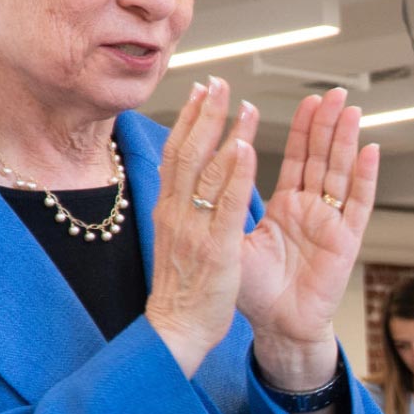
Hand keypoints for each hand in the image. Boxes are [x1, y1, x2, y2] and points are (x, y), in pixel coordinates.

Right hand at [146, 77, 256, 377]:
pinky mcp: (215, 249)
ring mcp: (194, 229)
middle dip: (205, 114)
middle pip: (187, 151)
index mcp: (168, 210)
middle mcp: (176, 213)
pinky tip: (245, 148)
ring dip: (224, 133)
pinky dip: (235, 174)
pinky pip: (226, 205)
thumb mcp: (175, 241)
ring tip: (242, 104)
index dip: (188, 120)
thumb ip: (181, 210)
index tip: (202, 92)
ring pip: (206, 171)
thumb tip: (185, 185)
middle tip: (220, 82)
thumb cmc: (181, 290)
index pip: (176, 154)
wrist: (175, 330)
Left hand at [237, 87, 380, 385]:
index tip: (306, 100)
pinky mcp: (345, 243)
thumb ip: (232, 198)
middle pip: (323, 158)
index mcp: (287, 207)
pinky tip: (370, 150)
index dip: (303, 129)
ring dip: (346, 141)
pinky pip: (358, 205)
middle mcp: (312, 211)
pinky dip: (365, 178)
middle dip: (328, 125)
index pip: (297, 159)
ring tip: (351, 109)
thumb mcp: (233, 236)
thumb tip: (226, 157)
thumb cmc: (253, 290)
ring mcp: (331, 225)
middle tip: (334, 93)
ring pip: (340, 173)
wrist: (274, 326)